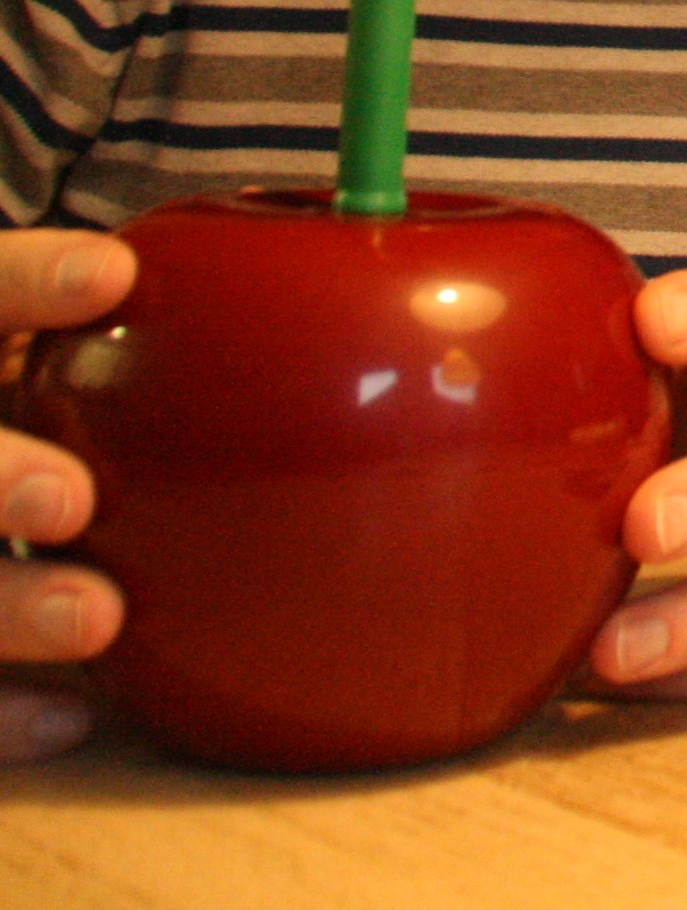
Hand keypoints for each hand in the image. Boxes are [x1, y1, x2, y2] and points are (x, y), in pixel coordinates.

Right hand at [0, 228, 135, 760]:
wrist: (20, 491)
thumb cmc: (85, 422)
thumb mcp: (97, 366)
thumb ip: (172, 338)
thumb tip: (356, 265)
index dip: (29, 282)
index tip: (113, 274)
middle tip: (71, 500)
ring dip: (9, 605)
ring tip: (100, 618)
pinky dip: (3, 710)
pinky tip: (75, 717)